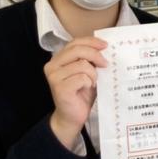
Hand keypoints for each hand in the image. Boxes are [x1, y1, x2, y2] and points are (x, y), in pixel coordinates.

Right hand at [43, 36, 107, 150]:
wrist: (72, 116)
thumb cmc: (81, 93)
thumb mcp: (87, 72)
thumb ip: (89, 59)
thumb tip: (104, 46)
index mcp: (58, 59)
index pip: (75, 42)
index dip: (91, 41)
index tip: (105, 45)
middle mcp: (52, 65)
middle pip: (78, 50)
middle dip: (95, 55)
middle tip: (105, 64)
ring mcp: (54, 76)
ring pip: (82, 65)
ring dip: (93, 74)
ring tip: (92, 82)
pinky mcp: (59, 88)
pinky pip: (82, 78)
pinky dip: (89, 83)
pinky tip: (87, 89)